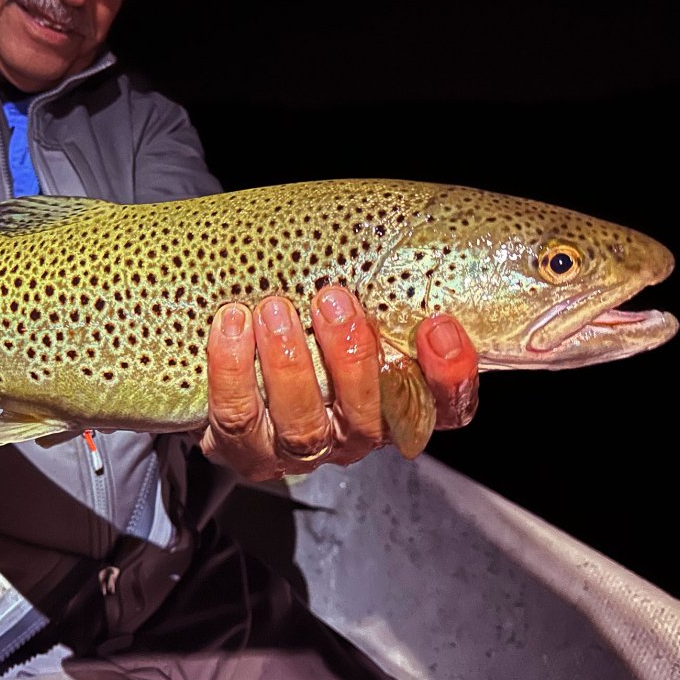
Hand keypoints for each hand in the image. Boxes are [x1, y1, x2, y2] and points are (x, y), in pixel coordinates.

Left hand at [199, 285, 478, 480]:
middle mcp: (353, 435)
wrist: (240, 381)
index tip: (437, 324)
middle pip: (367, 417)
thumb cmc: (309, 330)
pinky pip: (237, 418)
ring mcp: (299, 450)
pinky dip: (232, 368)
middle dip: (350, 358)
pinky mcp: (246, 451)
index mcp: (395, 403)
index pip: (444, 409)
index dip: (449, 375)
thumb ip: (375, 290)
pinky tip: (231, 323)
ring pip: (302, 425)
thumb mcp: (350, 311)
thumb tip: (387, 227)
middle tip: (332, 299)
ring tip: (275, 309)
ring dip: (289, 365)